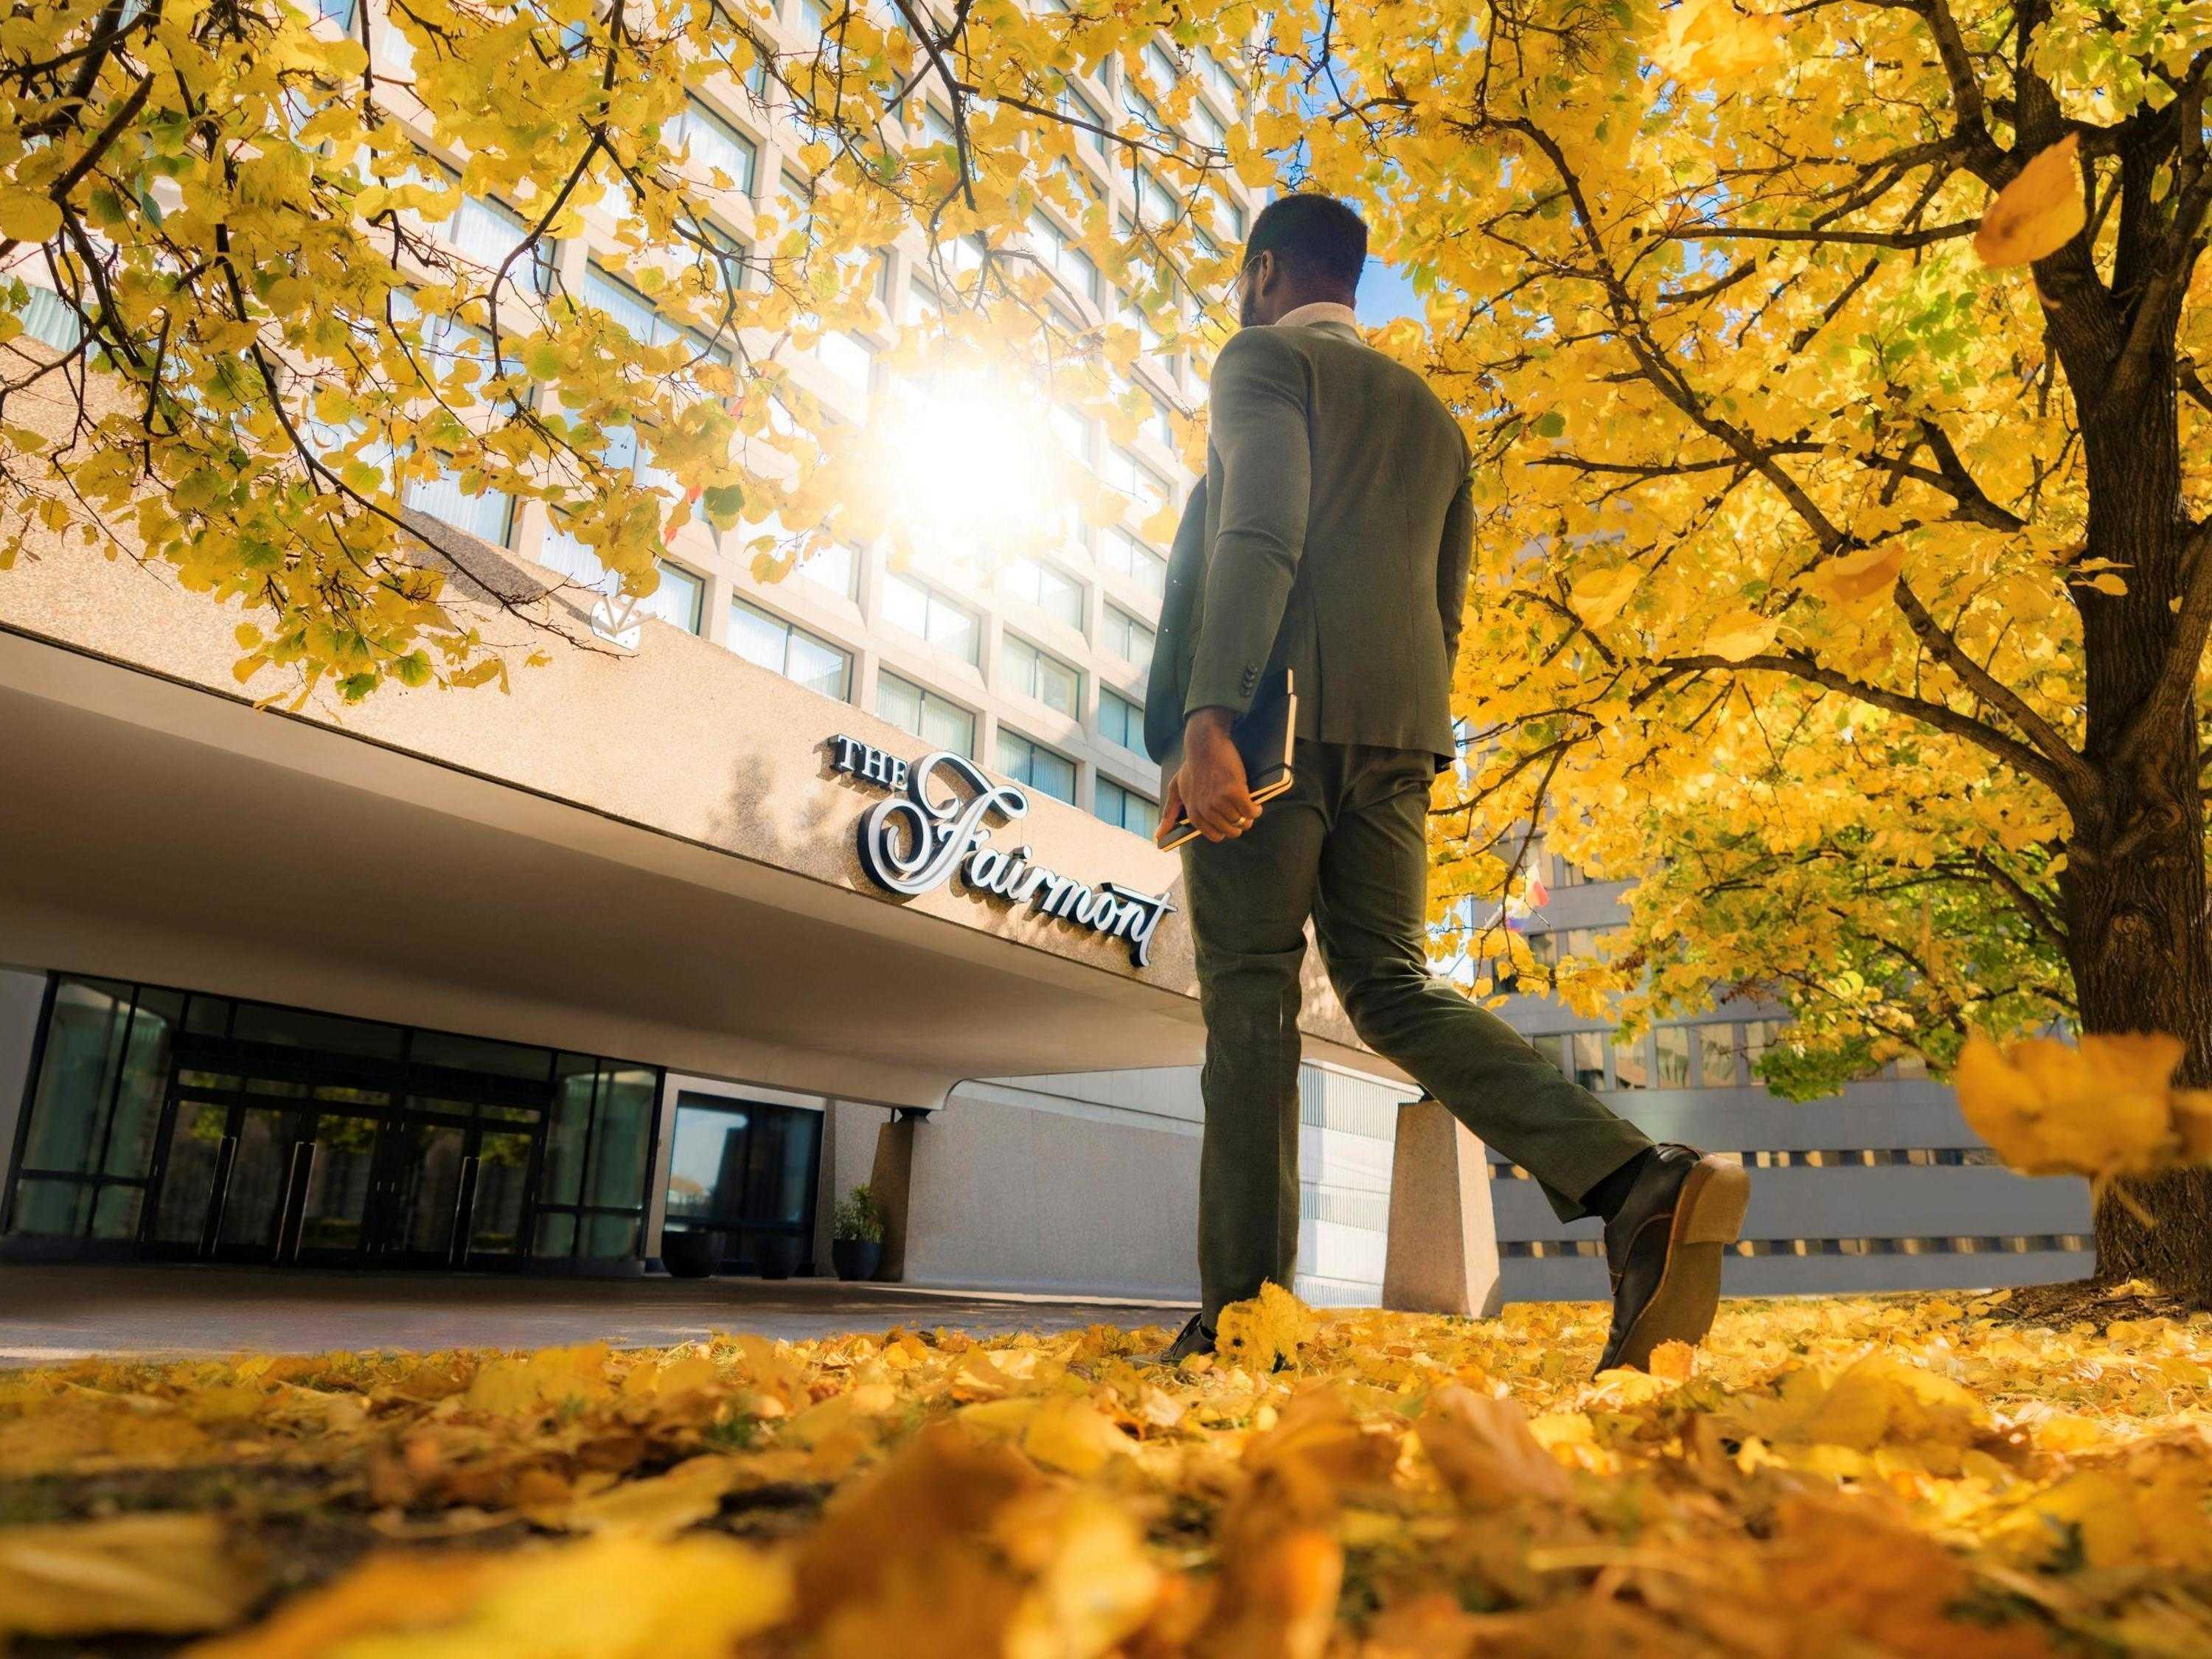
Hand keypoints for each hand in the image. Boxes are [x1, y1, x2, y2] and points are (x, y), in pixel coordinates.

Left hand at [1159, 707, 1259, 843]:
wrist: (1205, 745)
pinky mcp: (1234, 791)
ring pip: (1241, 821)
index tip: (1229, 822)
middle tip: (1242, 815)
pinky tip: (1256, 806)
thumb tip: (1157, 837)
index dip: (1225, 830)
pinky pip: (1250, 811)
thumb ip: (1169, 814)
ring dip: (1248, 817)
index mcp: (1193, 812)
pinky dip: (1256, 810)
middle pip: (1230, 830)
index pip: (1214, 835)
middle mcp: (1205, 809)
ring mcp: (1220, 801)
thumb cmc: (1192, 766)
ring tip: (1249, 807)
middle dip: (1239, 825)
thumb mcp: (1175, 790)